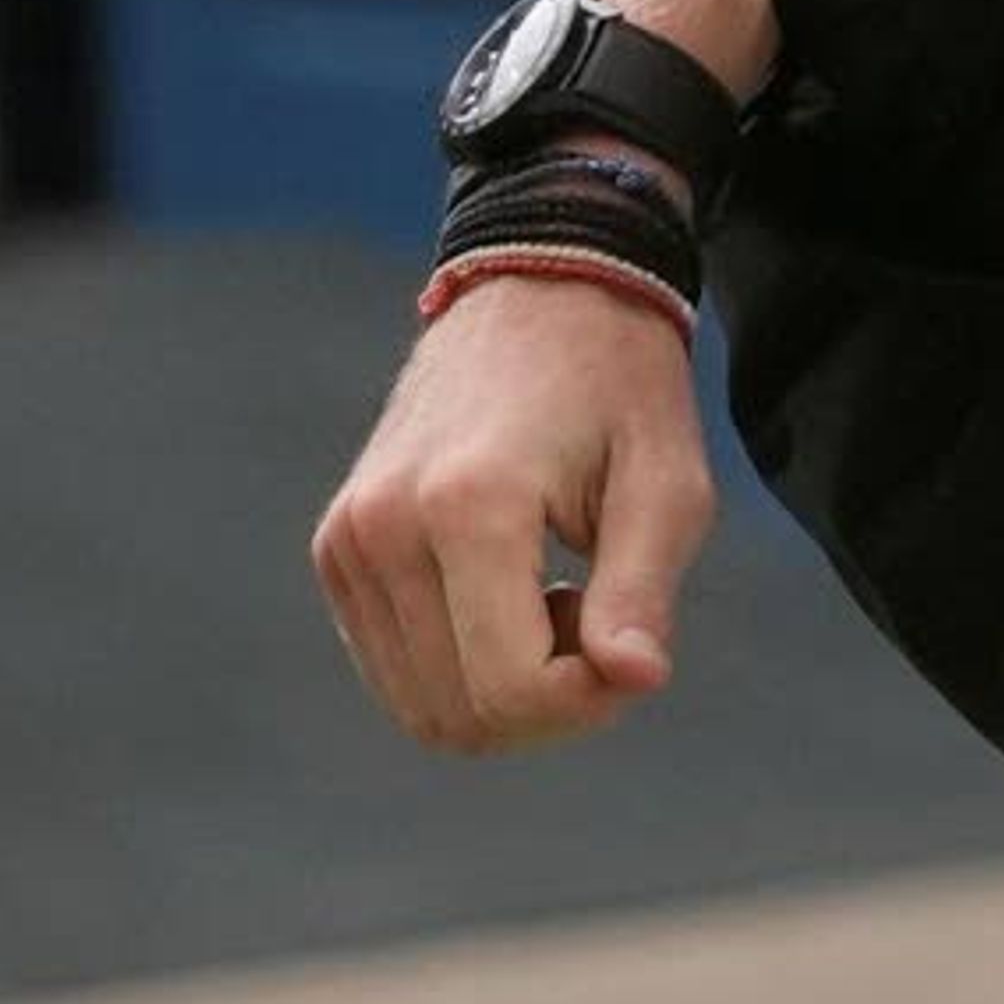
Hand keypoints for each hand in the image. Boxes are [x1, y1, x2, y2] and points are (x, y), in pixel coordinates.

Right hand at [311, 274, 716, 753]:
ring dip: (501, 688)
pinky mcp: (338, 547)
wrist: (542, 289)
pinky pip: (394, 668)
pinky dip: (458, 664)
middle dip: (546, 704)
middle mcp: (386, 524)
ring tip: (555, 597)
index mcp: (470, 504)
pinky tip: (511, 593)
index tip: (633, 648)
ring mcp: (349, 537)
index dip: (587, 702)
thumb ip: (643, 591)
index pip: (511, 689)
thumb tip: (636, 679)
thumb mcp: (664, 482)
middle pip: (458, 713)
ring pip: (420, 706)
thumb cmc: (619, 385)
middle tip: (601, 622)